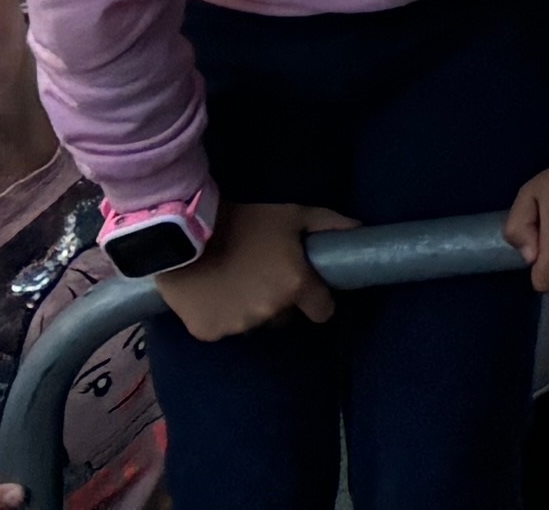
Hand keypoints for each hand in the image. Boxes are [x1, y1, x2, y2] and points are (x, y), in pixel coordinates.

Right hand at [153, 199, 340, 343]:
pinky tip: (213, 293)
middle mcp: (270, 311)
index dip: (318, 300)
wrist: (187, 233)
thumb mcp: (294, 215)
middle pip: (285, 318)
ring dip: (250, 309)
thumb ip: (330, 225)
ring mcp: (238, 326)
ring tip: (235, 282)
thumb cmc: (246, 221)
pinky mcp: (209, 333)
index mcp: (295, 285)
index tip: (309, 290)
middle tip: (263, 277)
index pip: (323, 311)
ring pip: (253, 324)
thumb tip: (362, 231)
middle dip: (280, 302)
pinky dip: (220, 315)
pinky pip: (223, 329)